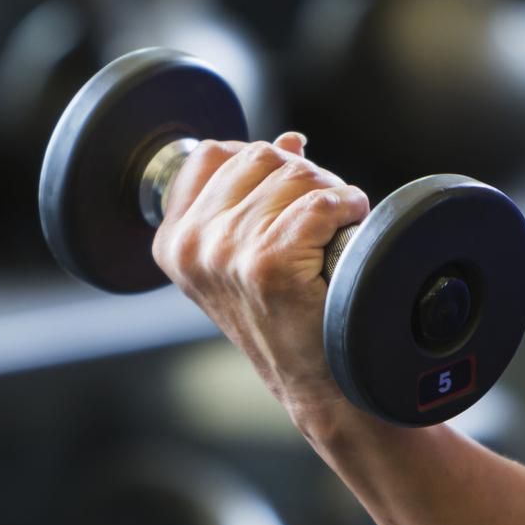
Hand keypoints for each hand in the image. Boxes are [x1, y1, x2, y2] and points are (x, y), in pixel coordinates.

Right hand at [152, 131, 370, 418]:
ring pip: (294, 175)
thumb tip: (289, 142)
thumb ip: (252, 194)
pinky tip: (349, 224)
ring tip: (334, 224)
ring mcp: (229, 255)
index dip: (259, 161)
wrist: (317, 381)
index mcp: (174, 242)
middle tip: (319, 208)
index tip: (281, 191)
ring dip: (328, 191)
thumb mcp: (246, 253)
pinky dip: (346, 206)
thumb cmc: (286, 317)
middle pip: (258, 156)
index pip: (211, 154)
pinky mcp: (270, 264)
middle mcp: (193, 247)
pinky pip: (320, 203)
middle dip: (300, 173)